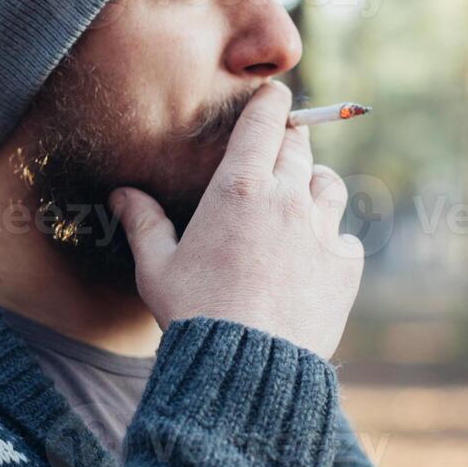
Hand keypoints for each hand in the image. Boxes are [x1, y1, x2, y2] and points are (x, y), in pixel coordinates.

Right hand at [109, 80, 363, 360]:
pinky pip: (344, 238)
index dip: (271, 102)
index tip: (272, 98)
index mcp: (239, 187)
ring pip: (329, 185)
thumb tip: (122, 194)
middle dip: (288, 142)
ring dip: (313, 186)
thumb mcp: (157, 268)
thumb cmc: (195, 314)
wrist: (249, 367)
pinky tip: (311, 260)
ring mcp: (322, 230)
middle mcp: (287, 198)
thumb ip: (144, 223)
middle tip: (276, 151)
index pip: (265, 120)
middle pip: (299, 147)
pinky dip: (331, 241)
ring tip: (297, 203)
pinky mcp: (345, 264)